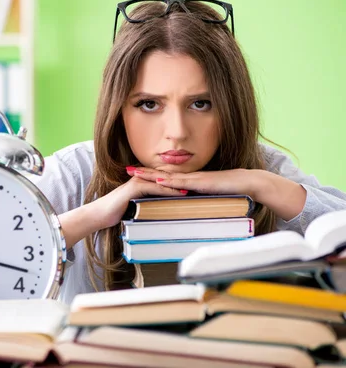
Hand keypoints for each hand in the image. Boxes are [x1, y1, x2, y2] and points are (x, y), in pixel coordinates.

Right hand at [91, 167, 187, 228]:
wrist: (99, 215)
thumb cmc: (113, 214)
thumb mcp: (133, 210)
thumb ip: (144, 207)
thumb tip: (155, 214)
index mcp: (140, 185)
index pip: (162, 183)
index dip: (175, 186)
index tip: (190, 189)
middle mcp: (140, 181)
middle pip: (164, 180)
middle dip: (180, 184)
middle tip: (197, 187)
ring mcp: (137, 183)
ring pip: (162, 183)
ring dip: (177, 186)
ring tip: (192, 190)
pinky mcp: (134, 189)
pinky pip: (155, 189)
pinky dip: (167, 191)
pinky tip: (178, 194)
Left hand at [129, 168, 263, 199]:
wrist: (249, 182)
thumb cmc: (232, 190)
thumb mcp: (210, 196)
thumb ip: (199, 199)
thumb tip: (189, 208)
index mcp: (190, 181)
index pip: (166, 177)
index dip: (151, 175)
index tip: (136, 173)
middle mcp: (190, 177)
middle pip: (163, 174)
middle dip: (144, 172)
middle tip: (127, 169)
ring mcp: (195, 178)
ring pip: (168, 176)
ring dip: (151, 174)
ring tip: (135, 172)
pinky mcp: (202, 182)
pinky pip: (182, 182)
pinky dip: (169, 182)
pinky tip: (157, 181)